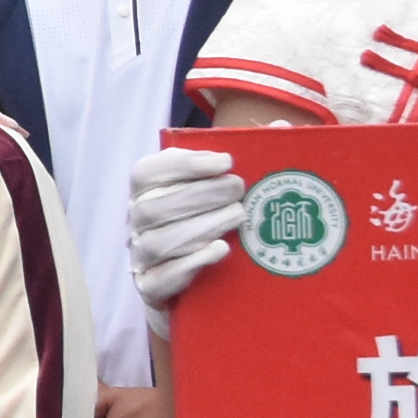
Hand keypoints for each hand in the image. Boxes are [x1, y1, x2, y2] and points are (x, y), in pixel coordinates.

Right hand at [126, 145, 246, 309]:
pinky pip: (160, 279)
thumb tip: (282, 126)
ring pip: (157, 242)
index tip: (225, 161)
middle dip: (200, 195)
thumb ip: (247, 157)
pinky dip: (191, 263)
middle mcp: (136, 223)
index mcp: (146, 193)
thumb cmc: (211, 224)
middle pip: (153, 206)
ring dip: (200, 226)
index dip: (183, 164)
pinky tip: (221, 251)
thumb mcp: (224, 190)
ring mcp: (140, 258)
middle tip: (241, 190)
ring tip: (239, 217)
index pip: (147, 172)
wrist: (198, 287)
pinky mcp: (151, 290)